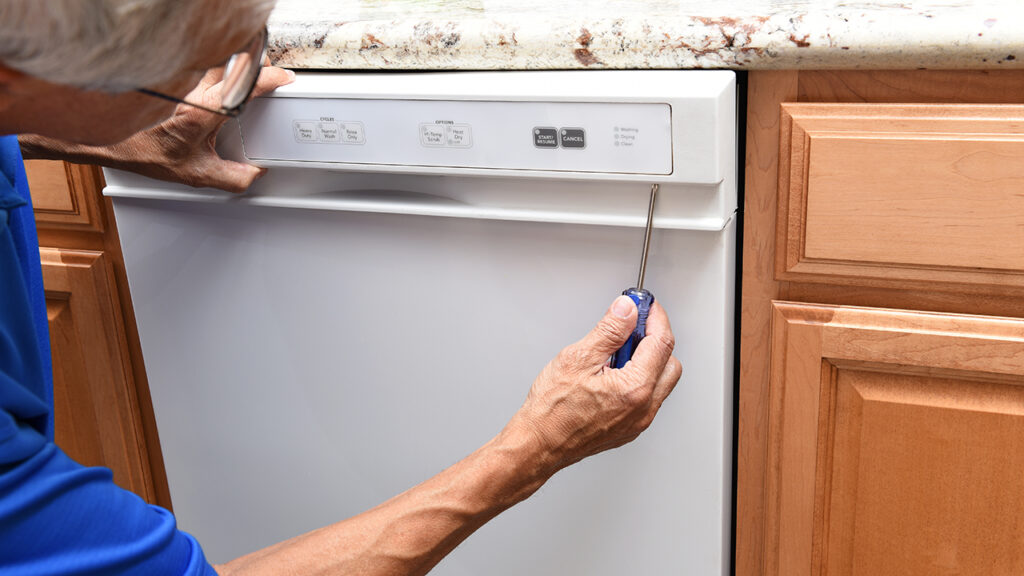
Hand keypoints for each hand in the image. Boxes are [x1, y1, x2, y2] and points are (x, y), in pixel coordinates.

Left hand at [106, 64, 293, 191]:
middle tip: (262, 76)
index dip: (271, 78)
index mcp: (203, 112)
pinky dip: (213, 67)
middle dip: (254, 64)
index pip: (246, 84)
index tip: (282, 79)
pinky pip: (198, 64)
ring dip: (233, 64)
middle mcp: (192, 89)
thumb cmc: (142, 151)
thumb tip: (254, 174)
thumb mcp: (195, 173)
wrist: (107, 139)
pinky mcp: (169, 77)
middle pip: (234, 61)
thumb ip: (232, 178)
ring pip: (217, 59)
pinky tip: (215, 78)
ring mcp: (180, 80)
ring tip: (241, 76)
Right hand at [507, 295, 680, 470]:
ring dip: (648, 360)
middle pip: (669, 362)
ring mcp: (638, 421)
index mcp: (635, 389)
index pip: (661, 343)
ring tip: (616, 352)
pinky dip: (639, 379)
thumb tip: (627, 311)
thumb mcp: (577, 358)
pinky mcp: (630, 428)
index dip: (654, 317)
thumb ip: (609, 331)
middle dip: (655, 339)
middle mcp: (644, 408)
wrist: (538, 444)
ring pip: (661, 382)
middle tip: (632, 325)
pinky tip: (613, 373)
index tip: (644, 305)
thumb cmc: (551, 410)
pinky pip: (648, 398)